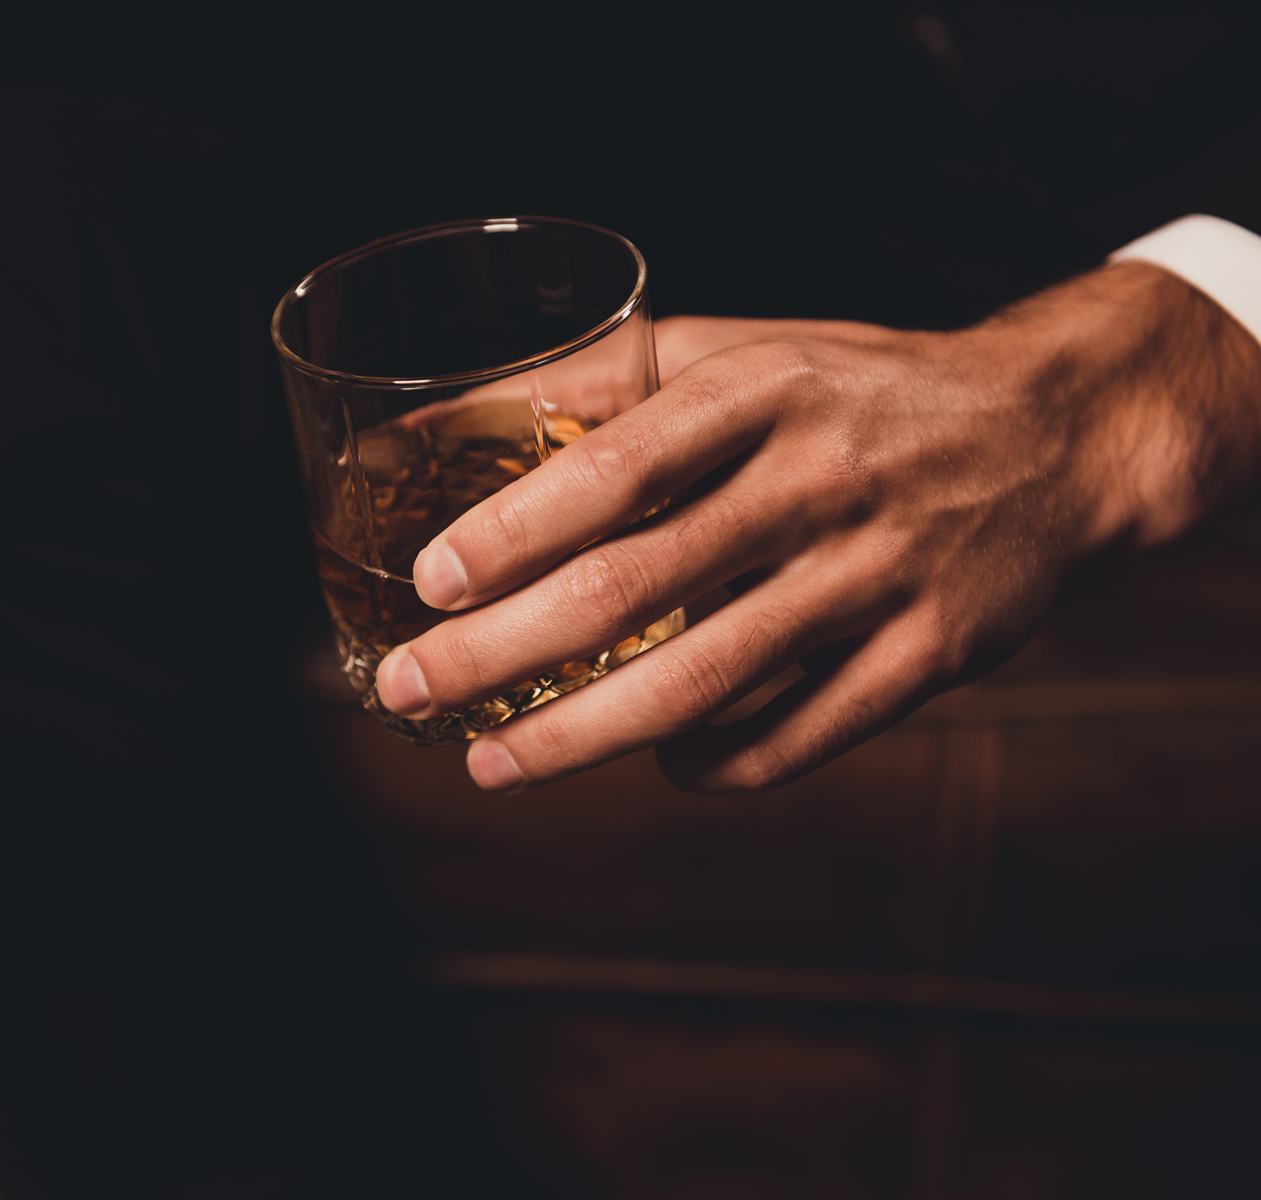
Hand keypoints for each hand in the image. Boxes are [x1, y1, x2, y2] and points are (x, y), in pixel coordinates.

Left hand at [373, 262, 1260, 791]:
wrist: (1055, 431)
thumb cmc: (857, 390)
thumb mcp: (744, 351)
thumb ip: (604, 380)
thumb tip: (447, 419)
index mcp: (763, 393)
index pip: (615, 467)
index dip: (512, 529)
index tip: (428, 582)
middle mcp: (818, 481)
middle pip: (632, 589)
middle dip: (501, 655)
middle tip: (410, 692)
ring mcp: (878, 575)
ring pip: (705, 682)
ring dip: (581, 736)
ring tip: (492, 765)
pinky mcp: (929, 654)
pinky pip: (799, 735)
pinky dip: (713, 763)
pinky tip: (658, 762)